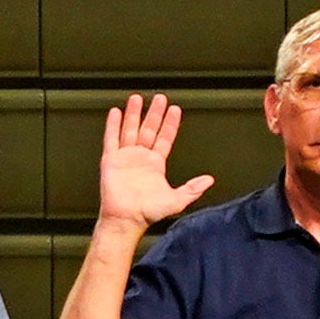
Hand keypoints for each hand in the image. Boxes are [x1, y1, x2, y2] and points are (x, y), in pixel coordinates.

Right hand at [93, 95, 216, 233]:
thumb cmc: (147, 213)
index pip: (164, 138)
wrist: (125, 219)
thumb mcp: (176, 200)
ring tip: (137, 99)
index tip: (174, 110)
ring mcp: (125, 158)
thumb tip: (208, 181)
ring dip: (134, 114)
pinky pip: (112, 139)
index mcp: (155, 165)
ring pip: (130, 130)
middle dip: (154, 113)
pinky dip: (113, 125)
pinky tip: (116, 113)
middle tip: (159, 98)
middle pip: (148, 129)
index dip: (170, 124)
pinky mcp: (111, 160)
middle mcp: (140, 158)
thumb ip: (192, 189)